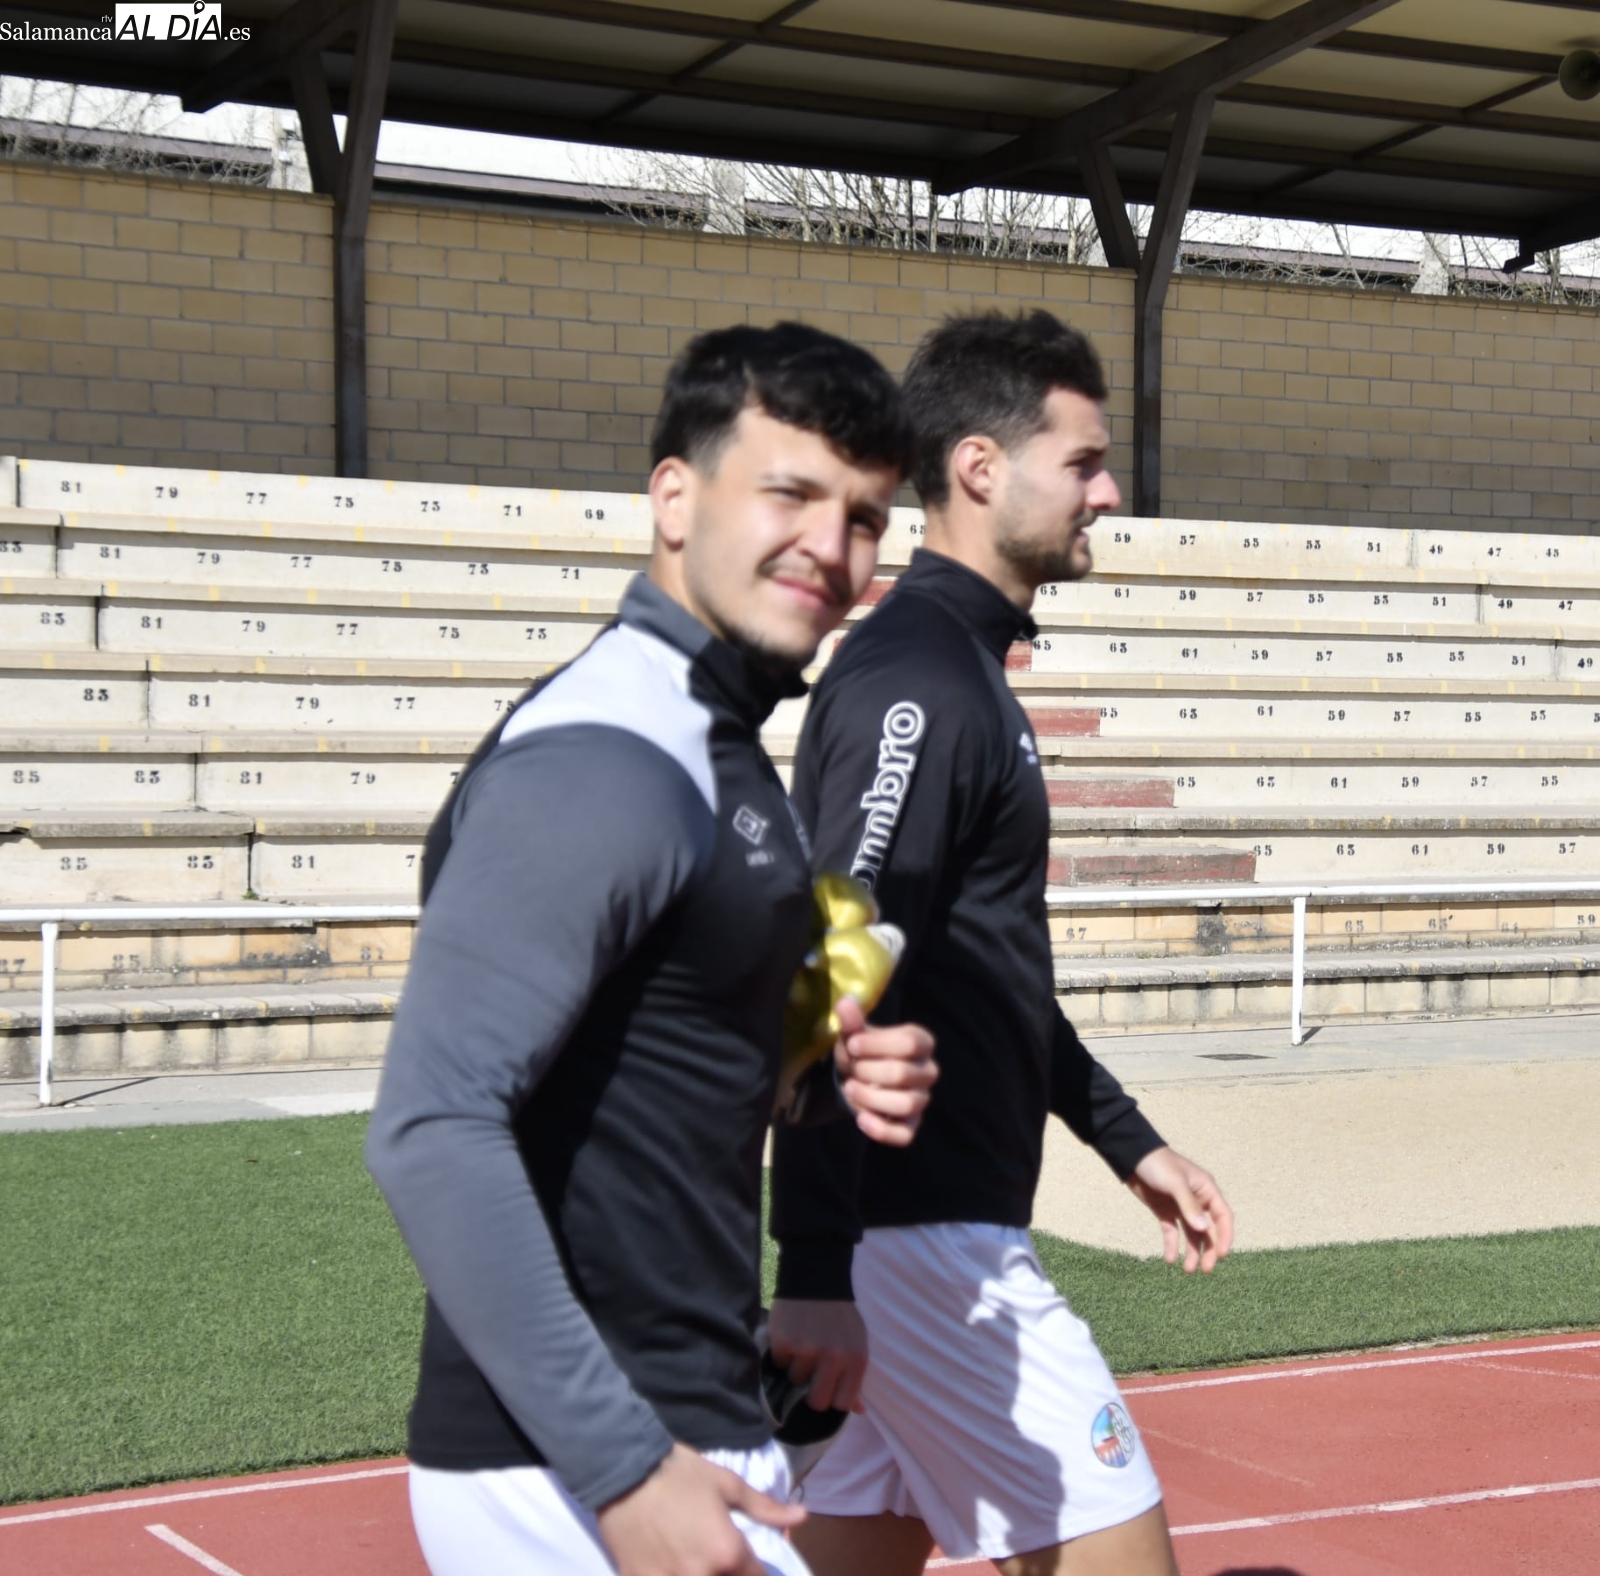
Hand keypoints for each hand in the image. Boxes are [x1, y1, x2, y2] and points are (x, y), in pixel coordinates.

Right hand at [595, 1442, 804, 1575]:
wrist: (625, 1469)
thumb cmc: (680, 1473)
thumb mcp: (727, 1484)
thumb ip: (764, 1509)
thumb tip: (801, 1516)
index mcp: (728, 1554)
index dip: (757, 1575)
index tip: (748, 1564)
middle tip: (721, 1559)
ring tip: (698, 1562)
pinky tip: (672, 1568)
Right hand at [768, 1297, 868, 1413]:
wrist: (817, 1278)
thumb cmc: (840, 1315)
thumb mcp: (857, 1343)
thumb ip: (856, 1378)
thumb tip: (859, 1410)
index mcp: (856, 1360)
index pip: (843, 1404)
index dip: (833, 1399)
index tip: (829, 1389)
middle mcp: (834, 1359)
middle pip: (817, 1402)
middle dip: (811, 1393)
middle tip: (811, 1376)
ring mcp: (808, 1351)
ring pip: (795, 1381)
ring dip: (796, 1367)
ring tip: (802, 1344)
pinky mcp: (785, 1342)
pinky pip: (779, 1363)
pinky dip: (782, 1353)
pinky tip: (791, 1335)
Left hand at [833, 996, 936, 1146]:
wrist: (856, 1078)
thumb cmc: (860, 1051)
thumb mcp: (854, 1034)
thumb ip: (851, 1021)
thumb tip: (846, 1003)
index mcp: (920, 1042)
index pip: (910, 1043)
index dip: (877, 1044)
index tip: (852, 1044)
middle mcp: (927, 1071)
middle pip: (903, 1074)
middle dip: (868, 1071)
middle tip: (851, 1068)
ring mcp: (921, 1099)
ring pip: (906, 1104)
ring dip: (871, 1097)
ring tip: (850, 1088)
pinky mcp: (911, 1125)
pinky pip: (904, 1135)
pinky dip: (881, 1130)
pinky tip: (860, 1119)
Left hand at [1127, 1146, 1233, 1274]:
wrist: (1131, 1156)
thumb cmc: (1158, 1164)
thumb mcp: (1175, 1182)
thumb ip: (1189, 1205)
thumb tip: (1204, 1229)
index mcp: (1206, 1190)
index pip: (1223, 1217)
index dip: (1225, 1236)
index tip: (1221, 1255)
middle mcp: (1197, 1200)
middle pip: (1209, 1230)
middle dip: (1208, 1250)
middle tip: (1205, 1270)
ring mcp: (1181, 1207)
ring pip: (1192, 1235)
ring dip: (1192, 1252)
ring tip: (1187, 1270)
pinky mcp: (1165, 1212)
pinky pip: (1172, 1232)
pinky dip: (1172, 1246)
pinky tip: (1170, 1259)